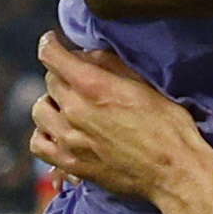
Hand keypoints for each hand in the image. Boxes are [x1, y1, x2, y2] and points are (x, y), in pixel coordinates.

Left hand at [30, 31, 210, 210]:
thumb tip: (84, 55)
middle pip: (49, 81)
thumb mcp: (144, 85)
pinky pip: (38, 144)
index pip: (51, 56)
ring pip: (40, 110)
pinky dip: (44, 134)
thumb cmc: (168, 126)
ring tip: (69, 107)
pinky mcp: (70, 163)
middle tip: (79, 80)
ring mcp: (69, 140)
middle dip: (62, 75)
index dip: (49, 44)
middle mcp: (75, 111)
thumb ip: (110, 65)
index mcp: (94, 86)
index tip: (53, 42)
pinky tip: (59, 132)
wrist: (174, 171)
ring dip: (52, 103)